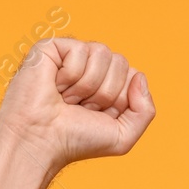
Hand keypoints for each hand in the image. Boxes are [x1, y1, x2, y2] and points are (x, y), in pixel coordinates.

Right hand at [0, 37, 154, 168]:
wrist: (42, 140)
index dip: (121, 100)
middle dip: (105, 93)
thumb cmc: (77, 140)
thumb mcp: (123, 136)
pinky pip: (80, 50)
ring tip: (68, 98)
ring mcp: (73, 56)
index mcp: (110, 85)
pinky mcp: (53, 47)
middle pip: (121, 62)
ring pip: (103, 53)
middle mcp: (93, 68)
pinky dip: (70, 75)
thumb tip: (139, 77)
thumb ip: (145, 111)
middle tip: (81, 107)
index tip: (100, 116)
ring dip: (87, 85)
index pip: (134, 76)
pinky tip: (56, 86)